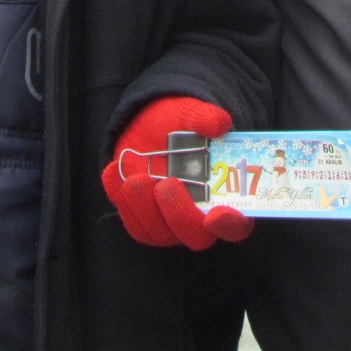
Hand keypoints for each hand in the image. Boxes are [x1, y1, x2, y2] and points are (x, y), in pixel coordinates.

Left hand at [103, 96, 253, 250]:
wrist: (149, 126)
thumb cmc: (181, 124)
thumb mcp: (190, 113)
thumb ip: (205, 118)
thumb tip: (219, 123)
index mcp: (224, 197)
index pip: (235, 226)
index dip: (230, 225)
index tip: (218, 214)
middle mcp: (199, 217)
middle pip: (196, 237)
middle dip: (180, 214)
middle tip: (167, 184)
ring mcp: (169, 223)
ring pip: (159, 233)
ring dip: (145, 208)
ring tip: (136, 179)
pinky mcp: (142, 220)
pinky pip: (132, 221)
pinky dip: (120, 199)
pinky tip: (115, 170)